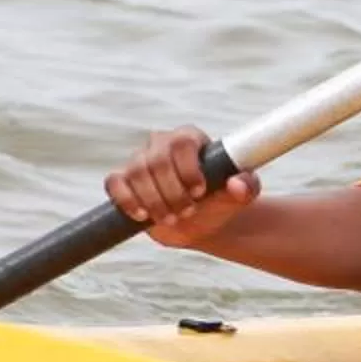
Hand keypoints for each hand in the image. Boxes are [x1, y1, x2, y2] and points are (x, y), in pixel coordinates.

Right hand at [104, 127, 258, 247]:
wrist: (202, 222)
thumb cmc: (221, 201)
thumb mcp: (240, 197)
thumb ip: (245, 188)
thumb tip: (238, 184)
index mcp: (190, 139)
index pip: (182, 143)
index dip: (188, 168)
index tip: (199, 192)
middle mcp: (161, 144)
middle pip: (156, 160)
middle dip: (172, 191)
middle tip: (187, 211)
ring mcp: (140, 161)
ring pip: (136, 172)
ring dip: (154, 200)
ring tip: (172, 218)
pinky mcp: (123, 180)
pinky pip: (114, 182)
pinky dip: (127, 200)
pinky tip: (143, 215)